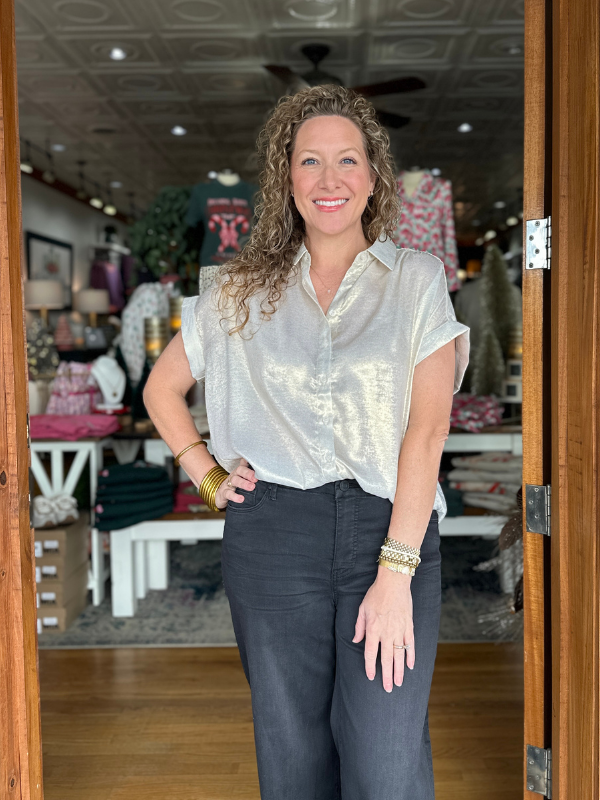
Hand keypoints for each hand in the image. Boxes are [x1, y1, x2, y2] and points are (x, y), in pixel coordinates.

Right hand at [214, 457, 256, 508]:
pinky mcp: (223, 493)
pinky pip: (228, 494)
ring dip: (243, 483)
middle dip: (248, 473)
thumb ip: (251, 476)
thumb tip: (264, 472)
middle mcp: (234, 475)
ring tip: (252, 487)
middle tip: (256, 479)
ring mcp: (228, 484)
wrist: (220, 496)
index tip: (257, 464)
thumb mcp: (242, 480)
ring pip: (234, 480)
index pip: (244, 464)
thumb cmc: (235, 487)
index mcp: (239, 472)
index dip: (249, 462)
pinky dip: (235, 496)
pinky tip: (241, 499)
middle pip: (240, 470)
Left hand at [352, 567, 414, 691]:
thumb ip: (359, 627)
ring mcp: (399, 630)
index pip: (371, 653)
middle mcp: (387, 633)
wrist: (394, 582)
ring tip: (399, 683)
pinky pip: (410, 645)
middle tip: (387, 689)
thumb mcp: (362, 609)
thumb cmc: (376, 594)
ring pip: (399, 655)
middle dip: (386, 675)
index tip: (371, 677)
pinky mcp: (409, 626)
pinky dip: (411, 656)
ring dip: (399, 671)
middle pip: (387, 659)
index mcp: (373, 629)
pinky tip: (410, 666)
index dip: (370, 667)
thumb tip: (355, 641)